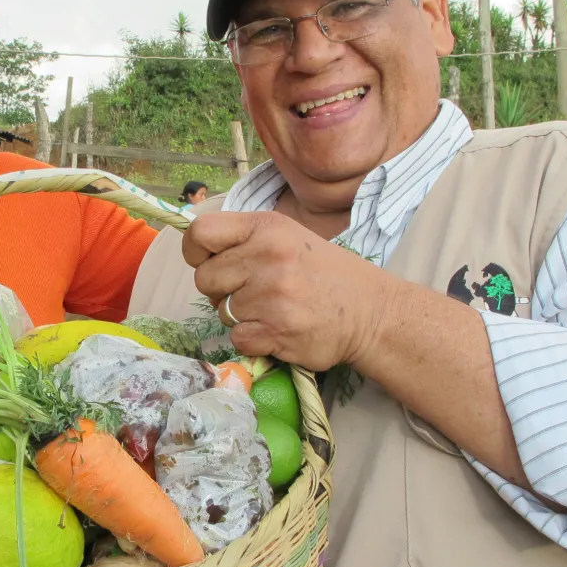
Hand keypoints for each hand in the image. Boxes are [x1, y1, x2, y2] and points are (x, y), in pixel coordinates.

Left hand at [182, 211, 391, 371]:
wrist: (371, 312)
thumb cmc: (324, 273)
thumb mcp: (289, 237)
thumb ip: (245, 240)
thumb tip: (199, 255)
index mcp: (267, 228)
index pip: (201, 232)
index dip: (196, 251)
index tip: (209, 261)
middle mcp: (267, 257)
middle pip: (204, 278)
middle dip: (220, 289)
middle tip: (251, 291)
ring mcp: (271, 295)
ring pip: (221, 311)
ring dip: (241, 315)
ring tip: (274, 308)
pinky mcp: (276, 330)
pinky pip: (237, 337)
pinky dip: (254, 338)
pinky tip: (278, 328)